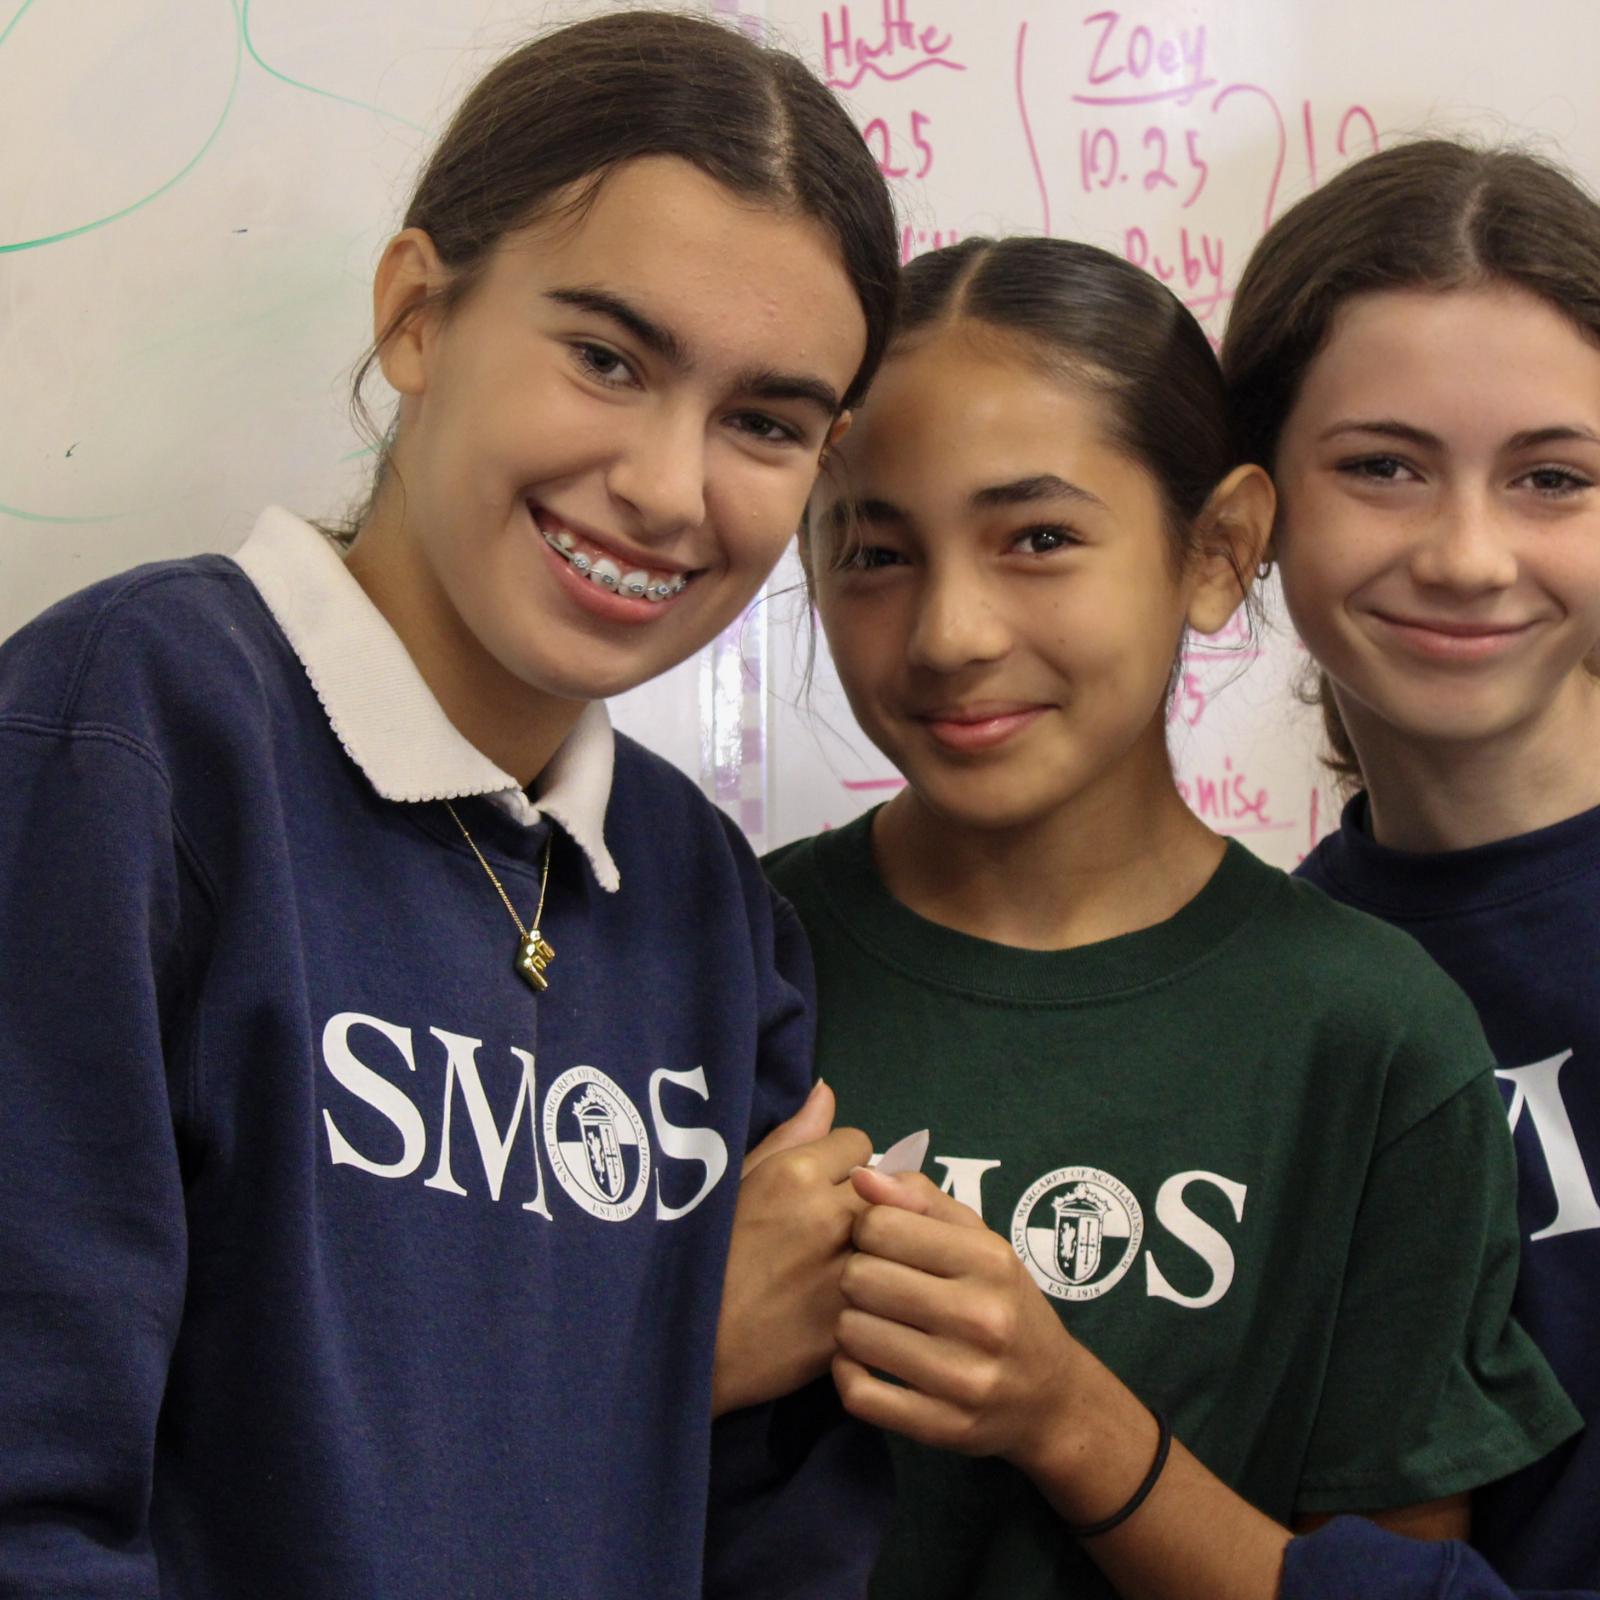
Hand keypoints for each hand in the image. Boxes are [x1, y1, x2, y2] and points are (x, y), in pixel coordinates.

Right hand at [712, 1081, 872, 1415]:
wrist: (687, 1349)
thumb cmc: (701, 1257)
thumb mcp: (734, 1184)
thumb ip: (788, 1137)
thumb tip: (828, 1091)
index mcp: (794, 1174)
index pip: (858, 1142)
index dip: (842, 1163)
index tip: (824, 1185)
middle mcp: (828, 1216)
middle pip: (886, 1186)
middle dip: (868, 1198)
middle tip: (841, 1225)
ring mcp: (844, 1272)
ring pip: (896, 1237)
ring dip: (880, 1243)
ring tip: (847, 1259)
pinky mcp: (853, 1322)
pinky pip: (888, 1289)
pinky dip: (876, 1292)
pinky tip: (846, 1299)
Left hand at [832, 1166, 1082, 1474]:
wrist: (1050, 1396)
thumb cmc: (1004, 1302)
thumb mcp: (980, 1240)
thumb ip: (920, 1199)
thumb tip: (861, 1174)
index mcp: (989, 1260)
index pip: (880, 1225)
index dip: (866, 1228)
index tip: (878, 1242)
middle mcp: (982, 1318)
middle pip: (860, 1277)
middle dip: (855, 1275)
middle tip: (873, 1285)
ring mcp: (964, 1379)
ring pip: (851, 1334)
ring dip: (849, 1324)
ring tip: (872, 1321)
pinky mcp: (943, 1427)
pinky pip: (859, 1394)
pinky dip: (847, 1374)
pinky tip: (863, 1361)